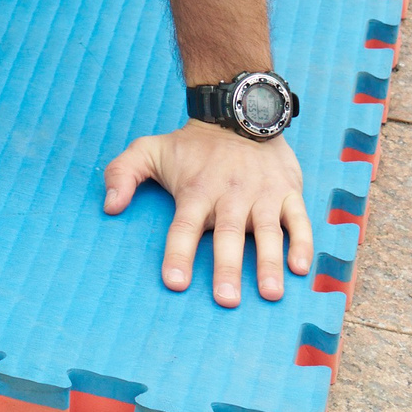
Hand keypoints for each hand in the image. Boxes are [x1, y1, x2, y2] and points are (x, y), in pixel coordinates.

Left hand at [104, 121, 313, 305]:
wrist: (237, 111)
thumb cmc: (191, 144)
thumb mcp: (149, 149)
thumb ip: (121, 173)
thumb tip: (109, 206)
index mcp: (195, 190)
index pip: (183, 226)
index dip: (178, 253)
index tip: (174, 282)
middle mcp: (229, 194)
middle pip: (227, 235)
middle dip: (227, 268)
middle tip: (226, 300)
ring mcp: (262, 194)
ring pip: (267, 231)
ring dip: (269, 263)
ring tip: (270, 293)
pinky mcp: (288, 192)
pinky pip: (299, 220)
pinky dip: (302, 243)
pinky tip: (301, 268)